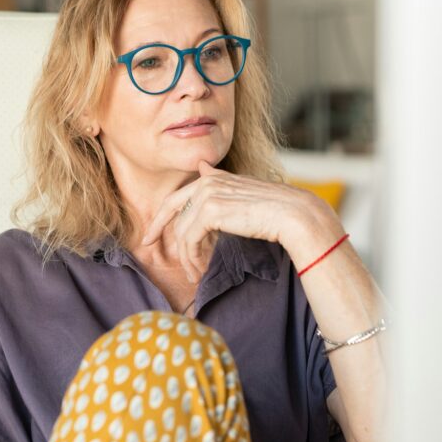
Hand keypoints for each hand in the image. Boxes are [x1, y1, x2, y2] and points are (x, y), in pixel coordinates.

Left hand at [141, 160, 333, 283]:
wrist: (293, 215)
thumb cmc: (274, 211)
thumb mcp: (243, 195)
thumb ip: (221, 184)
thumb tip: (203, 167)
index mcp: (214, 178)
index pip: (178, 196)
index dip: (161, 216)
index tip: (150, 234)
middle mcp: (207, 182)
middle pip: (170, 208)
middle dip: (157, 229)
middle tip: (148, 247)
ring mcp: (207, 194)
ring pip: (182, 231)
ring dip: (186, 257)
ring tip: (194, 274)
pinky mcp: (210, 211)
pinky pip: (190, 240)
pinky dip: (192, 259)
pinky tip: (200, 271)